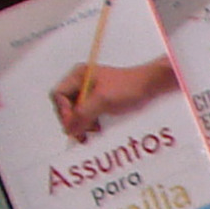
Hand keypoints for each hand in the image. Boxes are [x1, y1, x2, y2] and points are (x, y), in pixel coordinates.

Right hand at [49, 57, 175, 141]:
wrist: (152, 86)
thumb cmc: (129, 87)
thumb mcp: (102, 100)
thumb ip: (83, 114)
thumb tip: (68, 129)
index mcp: (78, 75)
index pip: (58, 95)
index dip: (63, 112)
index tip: (74, 125)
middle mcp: (81, 82)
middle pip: (65, 105)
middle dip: (73, 119)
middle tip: (83, 133)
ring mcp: (91, 91)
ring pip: (77, 111)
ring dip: (82, 123)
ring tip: (94, 130)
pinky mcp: (101, 100)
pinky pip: (88, 114)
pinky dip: (91, 123)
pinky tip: (99, 129)